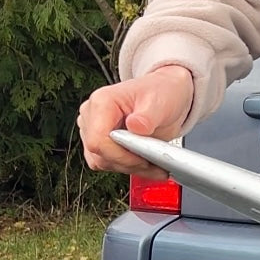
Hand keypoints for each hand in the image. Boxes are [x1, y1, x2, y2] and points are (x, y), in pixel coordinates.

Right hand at [77, 66, 194, 178]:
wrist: (167, 94)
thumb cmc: (162, 92)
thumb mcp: (161, 102)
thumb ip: (148, 116)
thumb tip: (135, 126)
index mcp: (102, 102)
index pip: (98, 141)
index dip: (120, 156)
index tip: (143, 159)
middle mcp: (92, 116)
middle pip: (99, 154)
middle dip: (128, 163)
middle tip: (154, 163)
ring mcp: (93, 129)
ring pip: (102, 162)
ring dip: (130, 167)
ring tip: (153, 163)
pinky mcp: (101, 141)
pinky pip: (109, 162)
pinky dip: (128, 166)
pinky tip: (146, 163)